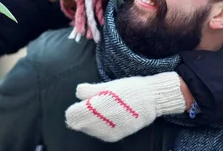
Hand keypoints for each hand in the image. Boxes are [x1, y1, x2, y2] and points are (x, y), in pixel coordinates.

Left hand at [64, 72, 184, 141]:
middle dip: (82, 115)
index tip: (84, 101)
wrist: (151, 100)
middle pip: (78, 124)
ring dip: (91, 121)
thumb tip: (78, 93)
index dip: (75, 107)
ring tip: (104, 109)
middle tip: (93, 104)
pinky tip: (110, 117)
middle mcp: (98, 125)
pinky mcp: (115, 137)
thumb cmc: (128, 89)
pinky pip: (100, 134)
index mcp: (94, 109)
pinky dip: (100, 126)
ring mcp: (107, 133)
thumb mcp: (108, 85)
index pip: (71, 115)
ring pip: (88, 130)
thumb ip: (89, 90)